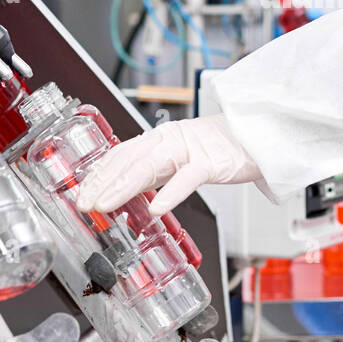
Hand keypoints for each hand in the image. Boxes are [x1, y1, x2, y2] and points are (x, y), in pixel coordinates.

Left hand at [75, 114, 263, 215]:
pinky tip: (157, 208)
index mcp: (161, 139)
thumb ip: (156, 172)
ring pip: (150, 165)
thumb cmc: (223, 148)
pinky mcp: (213, 161)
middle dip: (102, 182)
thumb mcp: (181, 159)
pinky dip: (171, 192)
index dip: (99, 174)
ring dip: (124, 186)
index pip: (121, 154)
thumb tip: (127, 191)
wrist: (260, 134)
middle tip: (84, 202)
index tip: (82, 193)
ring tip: (105, 204)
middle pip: (129, 159)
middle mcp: (171, 139)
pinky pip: (188, 177)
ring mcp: (191, 148)